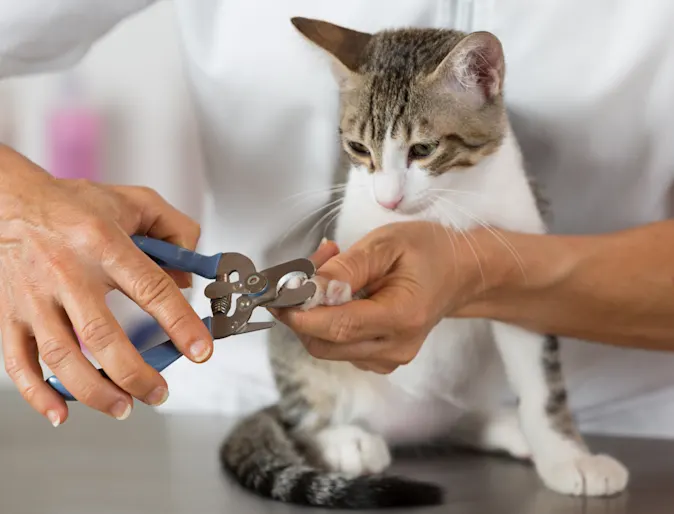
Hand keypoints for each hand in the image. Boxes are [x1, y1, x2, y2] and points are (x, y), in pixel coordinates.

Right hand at [0, 145, 212, 424]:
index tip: (200, 351)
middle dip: (135, 373)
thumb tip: (190, 277)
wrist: (8, 200)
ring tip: (124, 407)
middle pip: (101, 335)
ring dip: (94, 390)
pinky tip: (62, 411)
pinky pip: (18, 361)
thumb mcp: (136, 202)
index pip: (151, 289)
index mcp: (103, 243)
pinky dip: (38, 392)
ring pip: (61, 355)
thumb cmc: (75, 205)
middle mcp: (67, 272)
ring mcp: (34, 297)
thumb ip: (175, 232)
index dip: (180, 324)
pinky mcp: (9, 314)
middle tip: (159, 392)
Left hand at [276, 221, 488, 373]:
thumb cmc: (428, 251)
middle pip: (325, 344)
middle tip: (304, 271)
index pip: (338, 326)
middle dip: (301, 311)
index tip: (275, 293)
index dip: (300, 313)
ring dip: (314, 313)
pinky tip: (342, 292)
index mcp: (402, 317)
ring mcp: (389, 358)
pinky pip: (340, 346)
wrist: (460, 273)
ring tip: (331, 271)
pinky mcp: (381, 358)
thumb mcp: (387, 243)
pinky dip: (328, 321)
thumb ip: (347, 268)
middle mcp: (396, 347)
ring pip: (328, 346)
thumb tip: (307, 289)